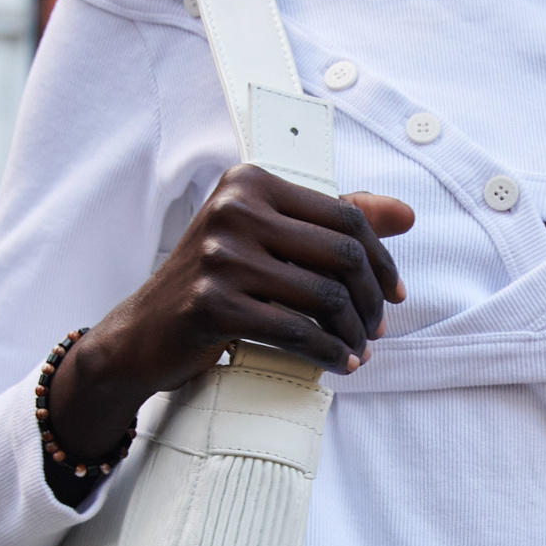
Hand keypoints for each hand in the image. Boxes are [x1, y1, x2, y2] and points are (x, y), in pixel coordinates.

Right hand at [49, 169, 413, 459]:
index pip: (345, 214)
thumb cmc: (215, 284)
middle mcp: (234, 209)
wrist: (141, 334)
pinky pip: (295, 331)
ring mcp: (219, 256)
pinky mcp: (212, 304)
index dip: (381, 259)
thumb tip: (405, 214)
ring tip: (358, 350)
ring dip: (352, 333)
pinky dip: (327, 353)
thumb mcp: (268, 240)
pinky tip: (339, 364)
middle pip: (341, 254)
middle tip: (375, 328)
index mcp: (250, 182)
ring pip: (324, 296)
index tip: (393, 293)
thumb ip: (329, 222)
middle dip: (370, 300)